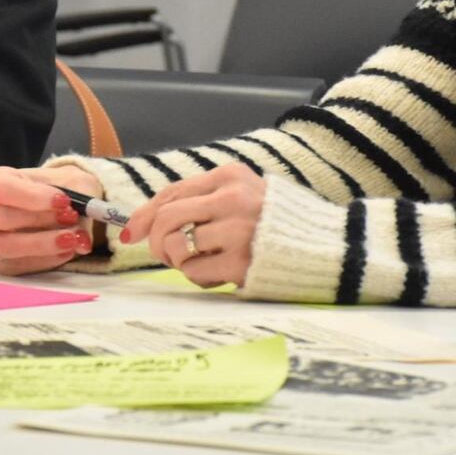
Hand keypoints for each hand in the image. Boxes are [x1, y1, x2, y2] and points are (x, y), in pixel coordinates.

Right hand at [0, 166, 101, 275]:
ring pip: (5, 246)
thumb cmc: (59, 190)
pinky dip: (45, 260)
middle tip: (71, 218)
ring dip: (41, 244)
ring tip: (73, 240)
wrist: (63, 208)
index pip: (0, 187)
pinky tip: (67, 251)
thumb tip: (82, 240)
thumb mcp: (74, 184)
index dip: (30, 196)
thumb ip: (81, 204)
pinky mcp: (2, 263)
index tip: (62, 200)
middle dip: (37, 220)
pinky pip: (18, 266)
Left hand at [120, 164, 265, 287]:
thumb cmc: (276, 223)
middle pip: (167, 218)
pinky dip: (197, 277)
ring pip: (177, 246)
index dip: (145, 214)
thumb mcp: (244, 194)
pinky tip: (217, 275)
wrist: (324, 246)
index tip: (131, 231)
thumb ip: (204, 201)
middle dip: (155, 240)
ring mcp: (237, 230)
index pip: (172, 192)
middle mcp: (231, 199)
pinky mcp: (241, 261)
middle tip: (162, 254)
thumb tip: (149, 221)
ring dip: (179, 261)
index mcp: (229, 177)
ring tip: (199, 263)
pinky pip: (194, 271)